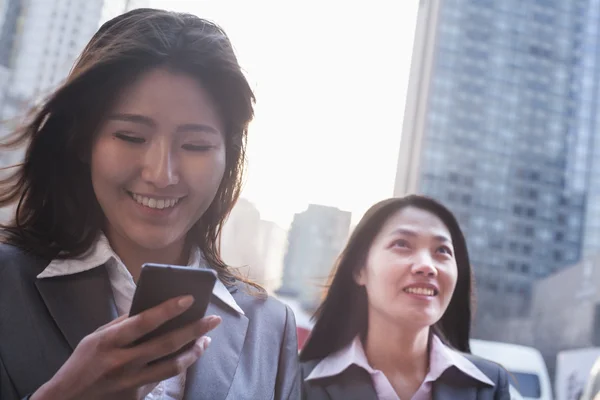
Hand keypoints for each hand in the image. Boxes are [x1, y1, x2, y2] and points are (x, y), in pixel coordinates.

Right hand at [31, 295, 220, 399]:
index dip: (168, 310)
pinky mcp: (136, 396)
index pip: (143, 322)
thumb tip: (151, 307)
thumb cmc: (82, 364)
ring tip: (206, 340)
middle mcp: (122, 362)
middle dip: (195, 330)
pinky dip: (178, 365)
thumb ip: (122, 324)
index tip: (189, 298)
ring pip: (172, 366)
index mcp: (109, 342)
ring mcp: (131, 382)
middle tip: (214, 319)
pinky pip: (163, 378)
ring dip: (194, 352)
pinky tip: (187, 355)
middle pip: (166, 344)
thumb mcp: (95, 337)